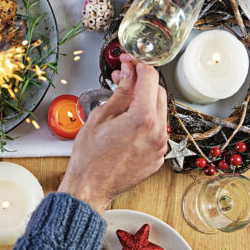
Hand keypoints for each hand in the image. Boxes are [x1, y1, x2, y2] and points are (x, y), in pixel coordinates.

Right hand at [59, 56, 168, 211]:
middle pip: (159, 92)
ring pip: (159, 111)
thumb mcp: (101, 116)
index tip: (129, 60)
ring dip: (145, 100)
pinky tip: (127, 122)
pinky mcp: (158, 156)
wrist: (90, 189)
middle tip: (124, 77)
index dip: (138, 64)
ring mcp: (160, 146)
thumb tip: (129, 72)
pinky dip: (146, 120)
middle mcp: (157, 132)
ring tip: (122, 101)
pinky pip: (157, 130)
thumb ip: (120, 91)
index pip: (150, 78)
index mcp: (142, 119)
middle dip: (143, 81)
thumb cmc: (89, 158)